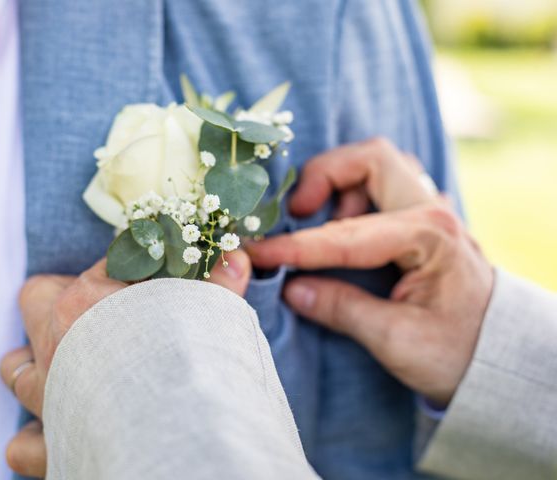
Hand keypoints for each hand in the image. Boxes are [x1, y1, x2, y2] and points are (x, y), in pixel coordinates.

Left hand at [0, 251, 251, 477]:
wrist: (176, 430)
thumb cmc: (190, 363)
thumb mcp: (211, 314)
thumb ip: (221, 284)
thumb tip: (236, 257)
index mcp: (89, 300)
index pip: (106, 264)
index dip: (130, 269)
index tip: (148, 278)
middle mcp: (57, 342)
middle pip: (37, 296)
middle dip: (58, 296)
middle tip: (93, 308)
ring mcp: (46, 394)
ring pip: (15, 368)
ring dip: (34, 365)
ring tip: (63, 366)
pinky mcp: (50, 445)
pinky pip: (22, 444)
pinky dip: (35, 438)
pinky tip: (57, 431)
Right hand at [248, 138, 493, 406]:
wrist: (498, 356)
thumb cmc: (456, 352)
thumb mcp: (397, 341)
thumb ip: (342, 310)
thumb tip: (291, 288)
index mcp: (430, 237)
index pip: (348, 234)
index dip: (296, 245)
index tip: (258, 252)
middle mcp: (432, 211)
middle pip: (371, 159)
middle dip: (325, 175)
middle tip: (298, 211)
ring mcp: (430, 210)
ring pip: (377, 166)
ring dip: (339, 183)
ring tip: (319, 222)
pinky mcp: (422, 220)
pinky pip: (383, 186)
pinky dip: (353, 195)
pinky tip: (341, 228)